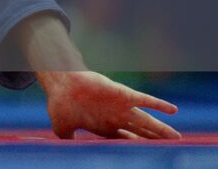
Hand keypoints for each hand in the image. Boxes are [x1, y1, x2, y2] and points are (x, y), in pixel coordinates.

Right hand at [40, 71, 178, 139]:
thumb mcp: (63, 127)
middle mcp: (116, 118)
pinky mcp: (122, 94)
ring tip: (177, 137)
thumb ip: (68, 139)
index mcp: (105, 127)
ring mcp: (121, 107)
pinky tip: (173, 110)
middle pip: (141, 132)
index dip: (139, 146)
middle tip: (170, 146)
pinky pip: (145, 100)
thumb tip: (67, 149)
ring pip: (146, 121)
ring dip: (162, 128)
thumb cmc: (60, 104)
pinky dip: (159, 105)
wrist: (59, 83)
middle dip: (155, 139)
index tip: (151, 153)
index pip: (127, 140)